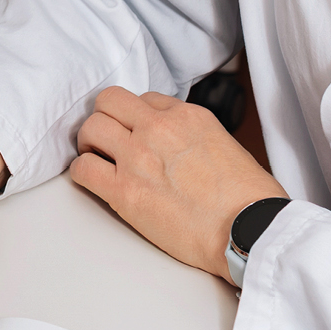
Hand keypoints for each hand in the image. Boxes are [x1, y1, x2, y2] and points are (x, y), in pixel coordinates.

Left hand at [70, 87, 285, 278]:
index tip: (136, 133)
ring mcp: (138, 157)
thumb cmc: (248, 198)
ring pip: (91, 128)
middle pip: (109, 101)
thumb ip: (193, 136)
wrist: (248, 230)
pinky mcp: (124, 190)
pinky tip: (93, 181)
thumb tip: (178, 146)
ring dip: (89, 143)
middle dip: (105, 119)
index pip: (144, 99)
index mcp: (188, 116)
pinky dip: (82, 173)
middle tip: (107, 139)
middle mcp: (159, 128)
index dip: (136, 117)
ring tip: (97, 158)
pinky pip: (83, 168)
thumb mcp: (226, 145)